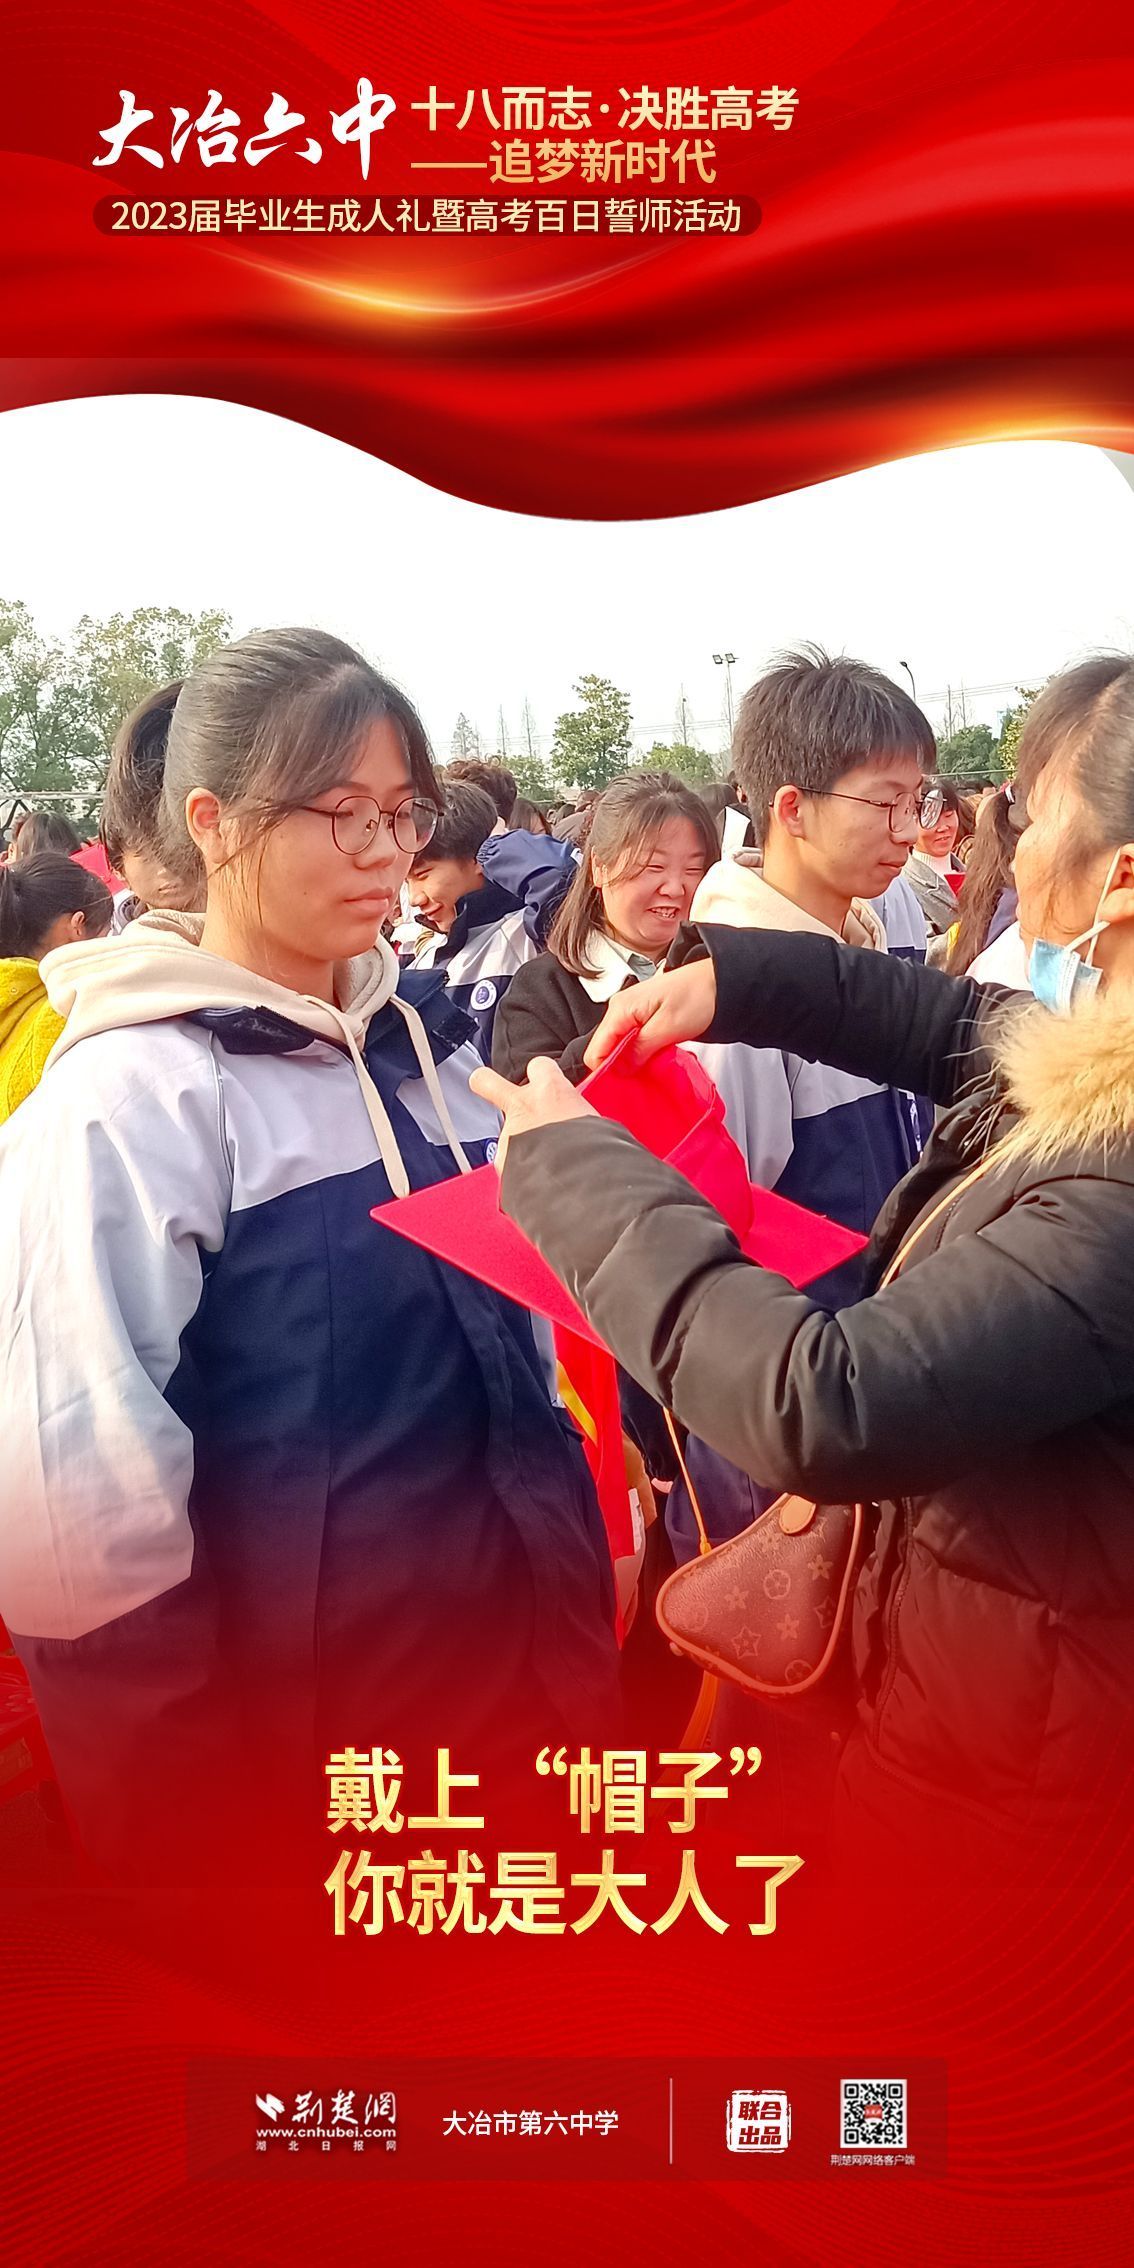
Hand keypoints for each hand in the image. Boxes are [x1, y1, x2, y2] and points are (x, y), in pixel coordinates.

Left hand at [469, 1056, 597, 1173]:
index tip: (547, 1084)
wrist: (580, 1180)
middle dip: (486, 1083)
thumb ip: (576, 1117)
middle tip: (489, 1088)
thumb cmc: (594, 1150)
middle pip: (486, 1081)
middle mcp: (523, 1106)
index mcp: (551, 1090)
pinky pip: (509, 1163)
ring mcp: (508, 1133)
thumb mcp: (593, 1122)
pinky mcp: (501, 1161)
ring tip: (539, 1160)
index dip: (541, 1074)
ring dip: (516, 1143)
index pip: (539, 1066)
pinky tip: (537, 1178)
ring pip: (504, 1133)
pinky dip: (519, 1169)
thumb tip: (582, 1126)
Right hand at [583, 957, 718, 1071]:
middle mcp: (620, 1008)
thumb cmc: (699, 996)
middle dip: (617, 1069)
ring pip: (617, 1047)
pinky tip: (651, 1061)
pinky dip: (638, 1054)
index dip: (604, 1072)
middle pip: (604, 1049)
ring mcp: (630, 1012)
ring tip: (647, 1072)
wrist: (719, 981)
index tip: (619, 1089)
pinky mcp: (642, 1018)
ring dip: (629, 1063)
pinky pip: (630, 1042)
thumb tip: (620, 1069)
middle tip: (638, 1082)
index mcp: (621, 1008)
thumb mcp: (668, 1028)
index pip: (595, 1050)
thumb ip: (640, 1049)